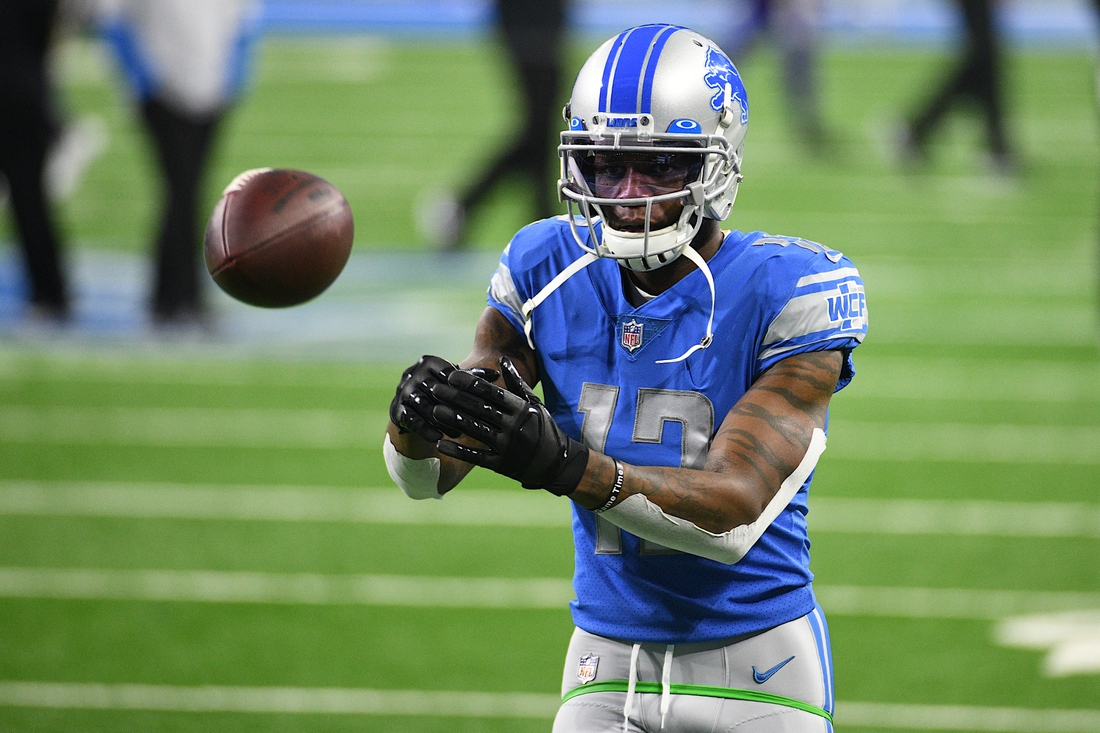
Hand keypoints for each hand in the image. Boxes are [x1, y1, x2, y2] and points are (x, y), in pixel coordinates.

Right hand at [390, 356, 499, 441]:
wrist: (413, 407)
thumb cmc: (442, 392)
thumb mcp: (456, 383)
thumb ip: (473, 378)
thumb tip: (497, 375)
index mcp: (429, 362)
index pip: (449, 374)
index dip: (466, 390)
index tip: (482, 405)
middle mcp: (413, 373)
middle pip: (437, 391)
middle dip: (456, 408)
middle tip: (472, 423)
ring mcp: (402, 390)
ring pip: (424, 406)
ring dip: (442, 421)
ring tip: (458, 434)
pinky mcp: (396, 408)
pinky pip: (411, 419)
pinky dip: (424, 429)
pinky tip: (437, 438)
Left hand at [431, 356, 588, 495]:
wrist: (558, 463)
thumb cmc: (544, 429)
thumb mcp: (535, 404)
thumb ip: (516, 383)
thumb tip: (503, 359)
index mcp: (522, 409)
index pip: (492, 392)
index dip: (470, 383)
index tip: (451, 375)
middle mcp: (515, 426)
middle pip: (480, 409)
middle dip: (455, 398)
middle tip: (435, 389)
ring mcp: (508, 447)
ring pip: (476, 430)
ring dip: (453, 420)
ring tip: (434, 411)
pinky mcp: (502, 465)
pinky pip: (476, 457)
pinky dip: (458, 450)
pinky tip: (441, 443)